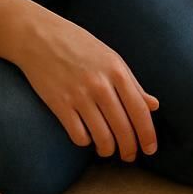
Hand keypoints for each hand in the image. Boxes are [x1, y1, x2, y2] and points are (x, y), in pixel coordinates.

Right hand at [12, 7, 158, 162]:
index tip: (150, 150)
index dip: (147, 135)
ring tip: (107, 150)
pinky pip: (78, 135)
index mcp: (117, 71)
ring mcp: (79, 95)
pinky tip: (86, 138)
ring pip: (101, 137)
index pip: (139, 111)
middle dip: (129, 149)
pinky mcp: (58, 104)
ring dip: (107, 149)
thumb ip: (132, 83)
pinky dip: (85, 142)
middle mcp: (100, 84)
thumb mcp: (110, 57)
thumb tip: (154, 105)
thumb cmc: (77, 45)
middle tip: (129, 157)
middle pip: (122, 128)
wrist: (38, 36)